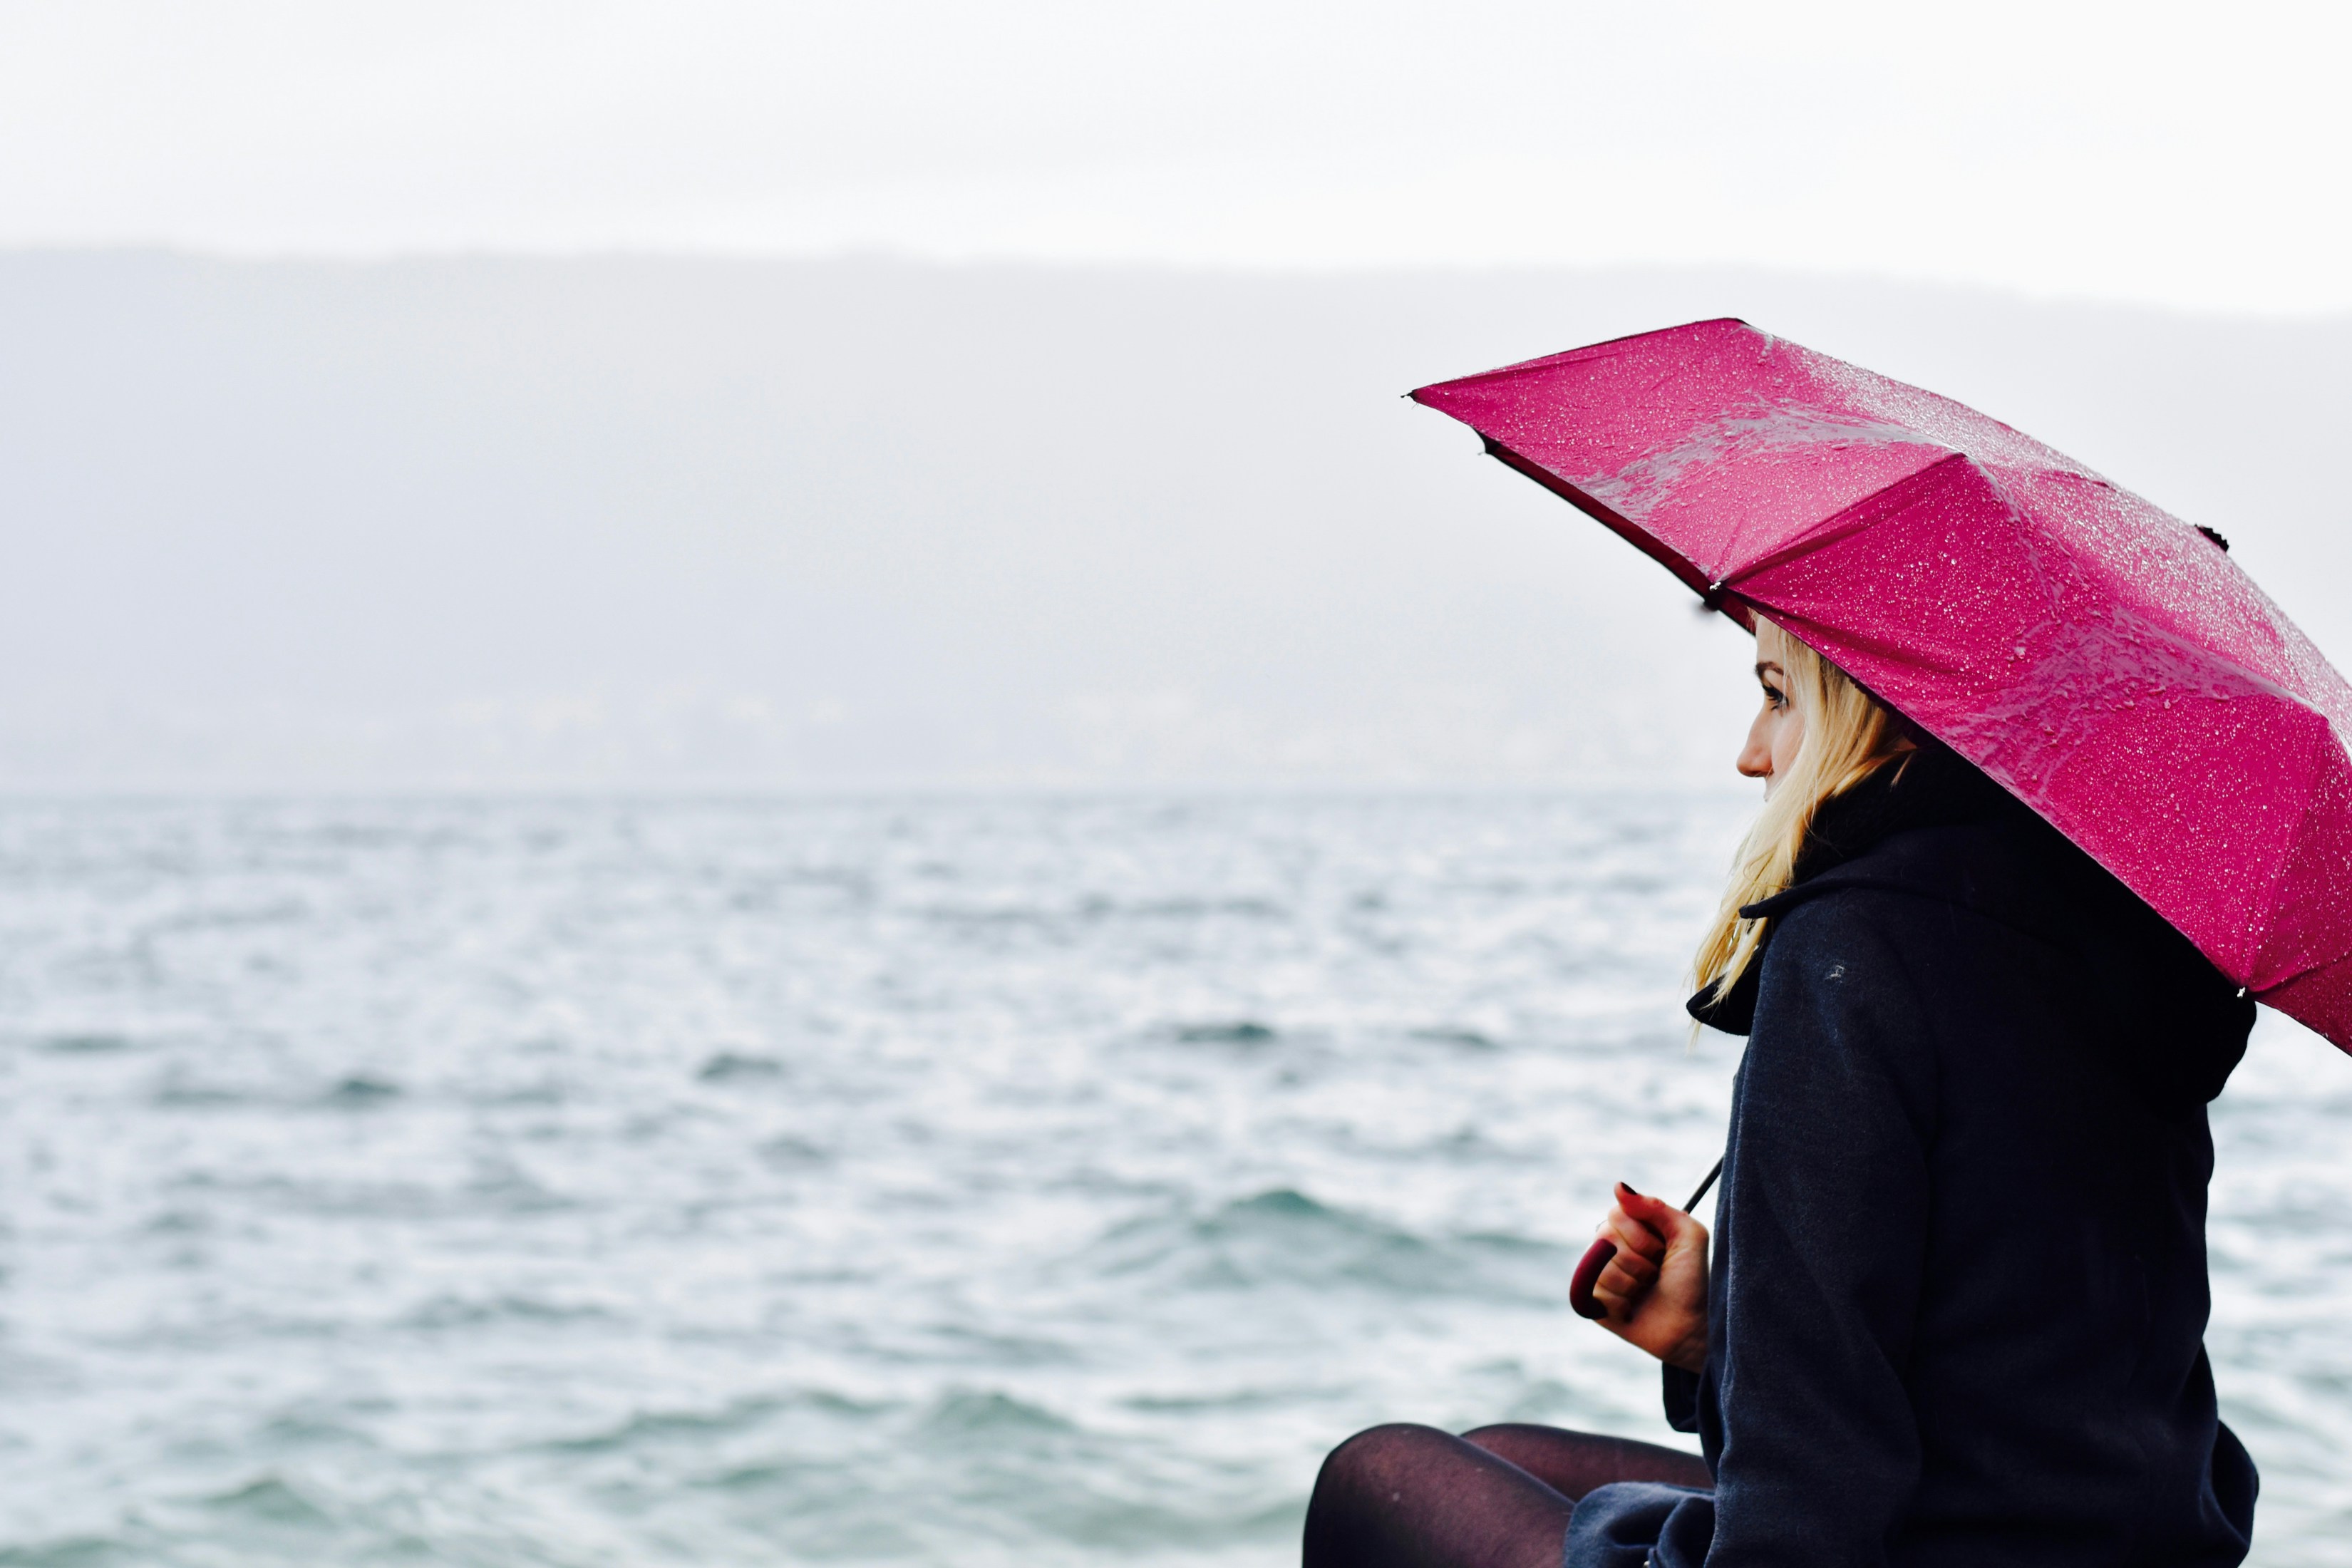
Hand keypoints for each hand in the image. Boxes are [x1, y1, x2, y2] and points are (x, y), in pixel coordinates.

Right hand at [1589, 1181, 1709, 1372]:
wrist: (1693, 1327)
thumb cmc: (1694, 1281)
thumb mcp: (1689, 1236)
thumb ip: (1657, 1207)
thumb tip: (1618, 1186)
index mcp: (1633, 1227)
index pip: (1616, 1214)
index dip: (1640, 1235)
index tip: (1662, 1250)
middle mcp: (1613, 1247)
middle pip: (1605, 1238)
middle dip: (1638, 1260)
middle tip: (1656, 1273)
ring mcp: (1601, 1273)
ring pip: (1601, 1268)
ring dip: (1631, 1283)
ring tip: (1646, 1291)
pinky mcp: (1594, 1301)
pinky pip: (1593, 1292)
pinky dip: (1619, 1303)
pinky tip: (1633, 1308)